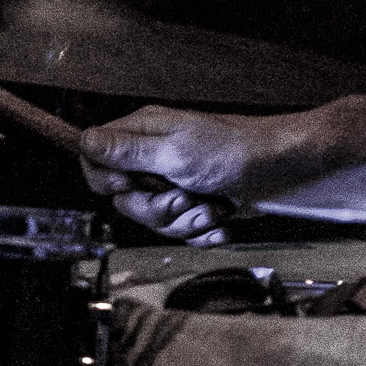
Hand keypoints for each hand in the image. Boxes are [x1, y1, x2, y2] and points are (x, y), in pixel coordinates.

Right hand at [81, 107, 278, 244]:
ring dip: (185, 221)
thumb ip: (125, 150)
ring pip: (153, 220)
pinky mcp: (192, 205)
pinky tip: (221, 218)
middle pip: (123, 200)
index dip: (106, 181)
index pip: (94, 158)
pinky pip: (179, 231)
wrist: (282, 171)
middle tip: (183, 198)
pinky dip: (202, 231)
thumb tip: (83, 140)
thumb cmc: (232, 152)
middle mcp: (151, 157)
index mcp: (141, 133)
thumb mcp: (174, 152)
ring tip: (211, 207)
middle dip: (156, 209)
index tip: (130, 185)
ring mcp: (172, 182)